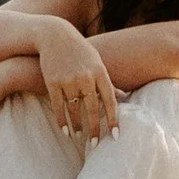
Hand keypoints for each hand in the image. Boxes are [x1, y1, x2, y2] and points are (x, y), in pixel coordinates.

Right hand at [33, 16, 119, 145]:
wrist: (54, 35)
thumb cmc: (79, 50)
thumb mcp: (96, 61)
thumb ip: (108, 81)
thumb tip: (125, 98)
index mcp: (99, 71)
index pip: (110, 100)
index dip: (114, 119)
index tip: (116, 136)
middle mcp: (85, 76)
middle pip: (93, 108)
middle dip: (95, 128)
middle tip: (95, 144)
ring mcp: (68, 79)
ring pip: (75, 109)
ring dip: (77, 125)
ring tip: (79, 136)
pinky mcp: (53, 81)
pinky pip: (58, 106)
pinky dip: (61, 120)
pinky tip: (64, 130)